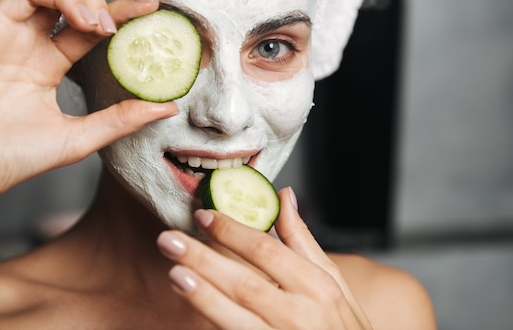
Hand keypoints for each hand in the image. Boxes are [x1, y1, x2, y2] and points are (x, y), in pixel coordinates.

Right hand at [0, 0, 177, 212]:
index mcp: (47, 64)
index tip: (150, 7)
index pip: (88, 29)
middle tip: (110, 26)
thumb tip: (168, 106)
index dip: (119, 14)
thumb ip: (121, 119)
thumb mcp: (77, 137)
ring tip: (89, 17)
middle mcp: (23, 43)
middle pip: (64, 4)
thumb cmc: (13, 160)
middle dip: (93, 6)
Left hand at [157, 187, 372, 329]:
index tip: (202, 217)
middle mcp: (300, 314)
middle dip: (205, 260)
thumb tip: (284, 196)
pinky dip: (215, 321)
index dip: (232, 232)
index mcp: (317, 286)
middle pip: (245, 282)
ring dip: (203, 295)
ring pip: (238, 316)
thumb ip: (302, 239)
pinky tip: (194, 306)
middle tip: (170, 240)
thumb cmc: (342, 324)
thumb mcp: (332, 279)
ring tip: (174, 274)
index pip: (267, 251)